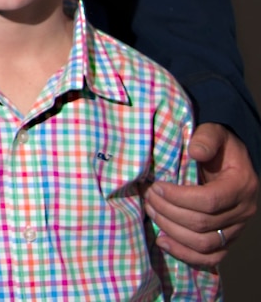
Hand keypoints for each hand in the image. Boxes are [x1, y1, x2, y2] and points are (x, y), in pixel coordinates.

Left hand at [144, 122, 258, 266]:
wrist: (230, 162)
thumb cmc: (219, 148)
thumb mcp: (215, 133)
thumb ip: (206, 138)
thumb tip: (195, 151)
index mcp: (241, 186)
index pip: (209, 201)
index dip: (178, 197)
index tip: (157, 186)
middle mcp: (242, 212)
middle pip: (202, 224)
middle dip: (169, 212)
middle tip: (148, 196)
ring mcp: (236, 230)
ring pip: (203, 244)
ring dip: (171, 230)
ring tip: (151, 211)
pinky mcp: (227, 240)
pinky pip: (210, 258)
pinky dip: (185, 254)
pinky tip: (162, 241)